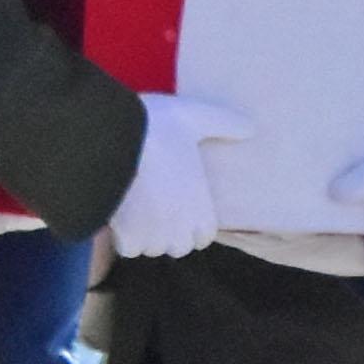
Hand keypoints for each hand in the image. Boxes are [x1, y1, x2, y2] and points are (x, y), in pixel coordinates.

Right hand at [105, 92, 243, 261]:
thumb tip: (251, 129)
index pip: (204, 236)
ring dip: (145, 235)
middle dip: (169, 234)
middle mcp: (181, 227)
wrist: (112, 137)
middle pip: (178, 246)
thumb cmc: (158, 126)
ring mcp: (154, 235)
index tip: (179, 209)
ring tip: (137, 210)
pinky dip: (123, 237)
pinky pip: (128, 248)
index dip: (192, 226)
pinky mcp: (127, 236)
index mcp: (201, 206)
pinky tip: (120, 215)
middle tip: (156, 210)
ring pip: (151, 248)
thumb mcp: (197, 116)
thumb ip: (225, 124)